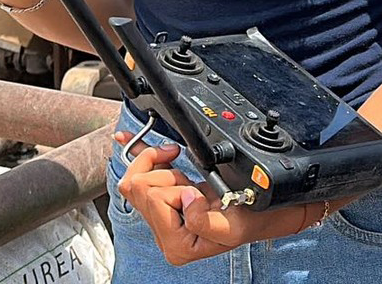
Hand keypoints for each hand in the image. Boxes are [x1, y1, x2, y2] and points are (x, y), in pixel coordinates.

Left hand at [113, 133, 326, 263]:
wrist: (255, 214)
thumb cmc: (246, 220)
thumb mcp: (231, 227)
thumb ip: (203, 220)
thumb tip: (185, 199)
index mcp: (175, 244)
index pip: (154, 200)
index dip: (178, 189)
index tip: (199, 194)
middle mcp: (162, 233)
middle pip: (138, 187)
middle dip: (167, 177)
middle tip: (193, 183)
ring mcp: (159, 218)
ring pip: (135, 179)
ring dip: (163, 170)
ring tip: (188, 178)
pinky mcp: (160, 202)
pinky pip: (138, 173)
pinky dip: (136, 154)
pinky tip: (125, 138)